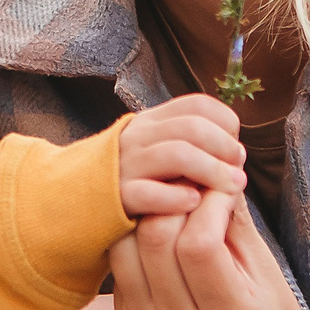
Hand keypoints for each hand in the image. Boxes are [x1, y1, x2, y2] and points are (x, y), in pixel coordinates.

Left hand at [112, 187, 309, 309]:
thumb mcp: (266, 273)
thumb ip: (235, 223)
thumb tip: (214, 169)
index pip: (199, 245)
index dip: (209, 202)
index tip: (224, 184)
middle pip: (155, 242)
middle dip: (174, 200)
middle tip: (195, 185)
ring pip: (126, 250)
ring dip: (149, 216)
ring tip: (176, 204)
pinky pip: (120, 268)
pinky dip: (137, 239)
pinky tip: (162, 230)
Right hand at [117, 94, 246, 217]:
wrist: (70, 202)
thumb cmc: (127, 182)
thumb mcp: (151, 151)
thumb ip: (184, 144)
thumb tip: (234, 148)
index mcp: (150, 121)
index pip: (196, 106)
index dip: (224, 122)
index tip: (237, 145)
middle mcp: (138, 137)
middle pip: (191, 128)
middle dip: (224, 146)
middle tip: (240, 168)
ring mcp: (125, 165)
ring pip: (176, 155)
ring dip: (212, 170)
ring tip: (232, 187)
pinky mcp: (116, 197)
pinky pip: (149, 193)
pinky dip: (176, 197)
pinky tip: (193, 203)